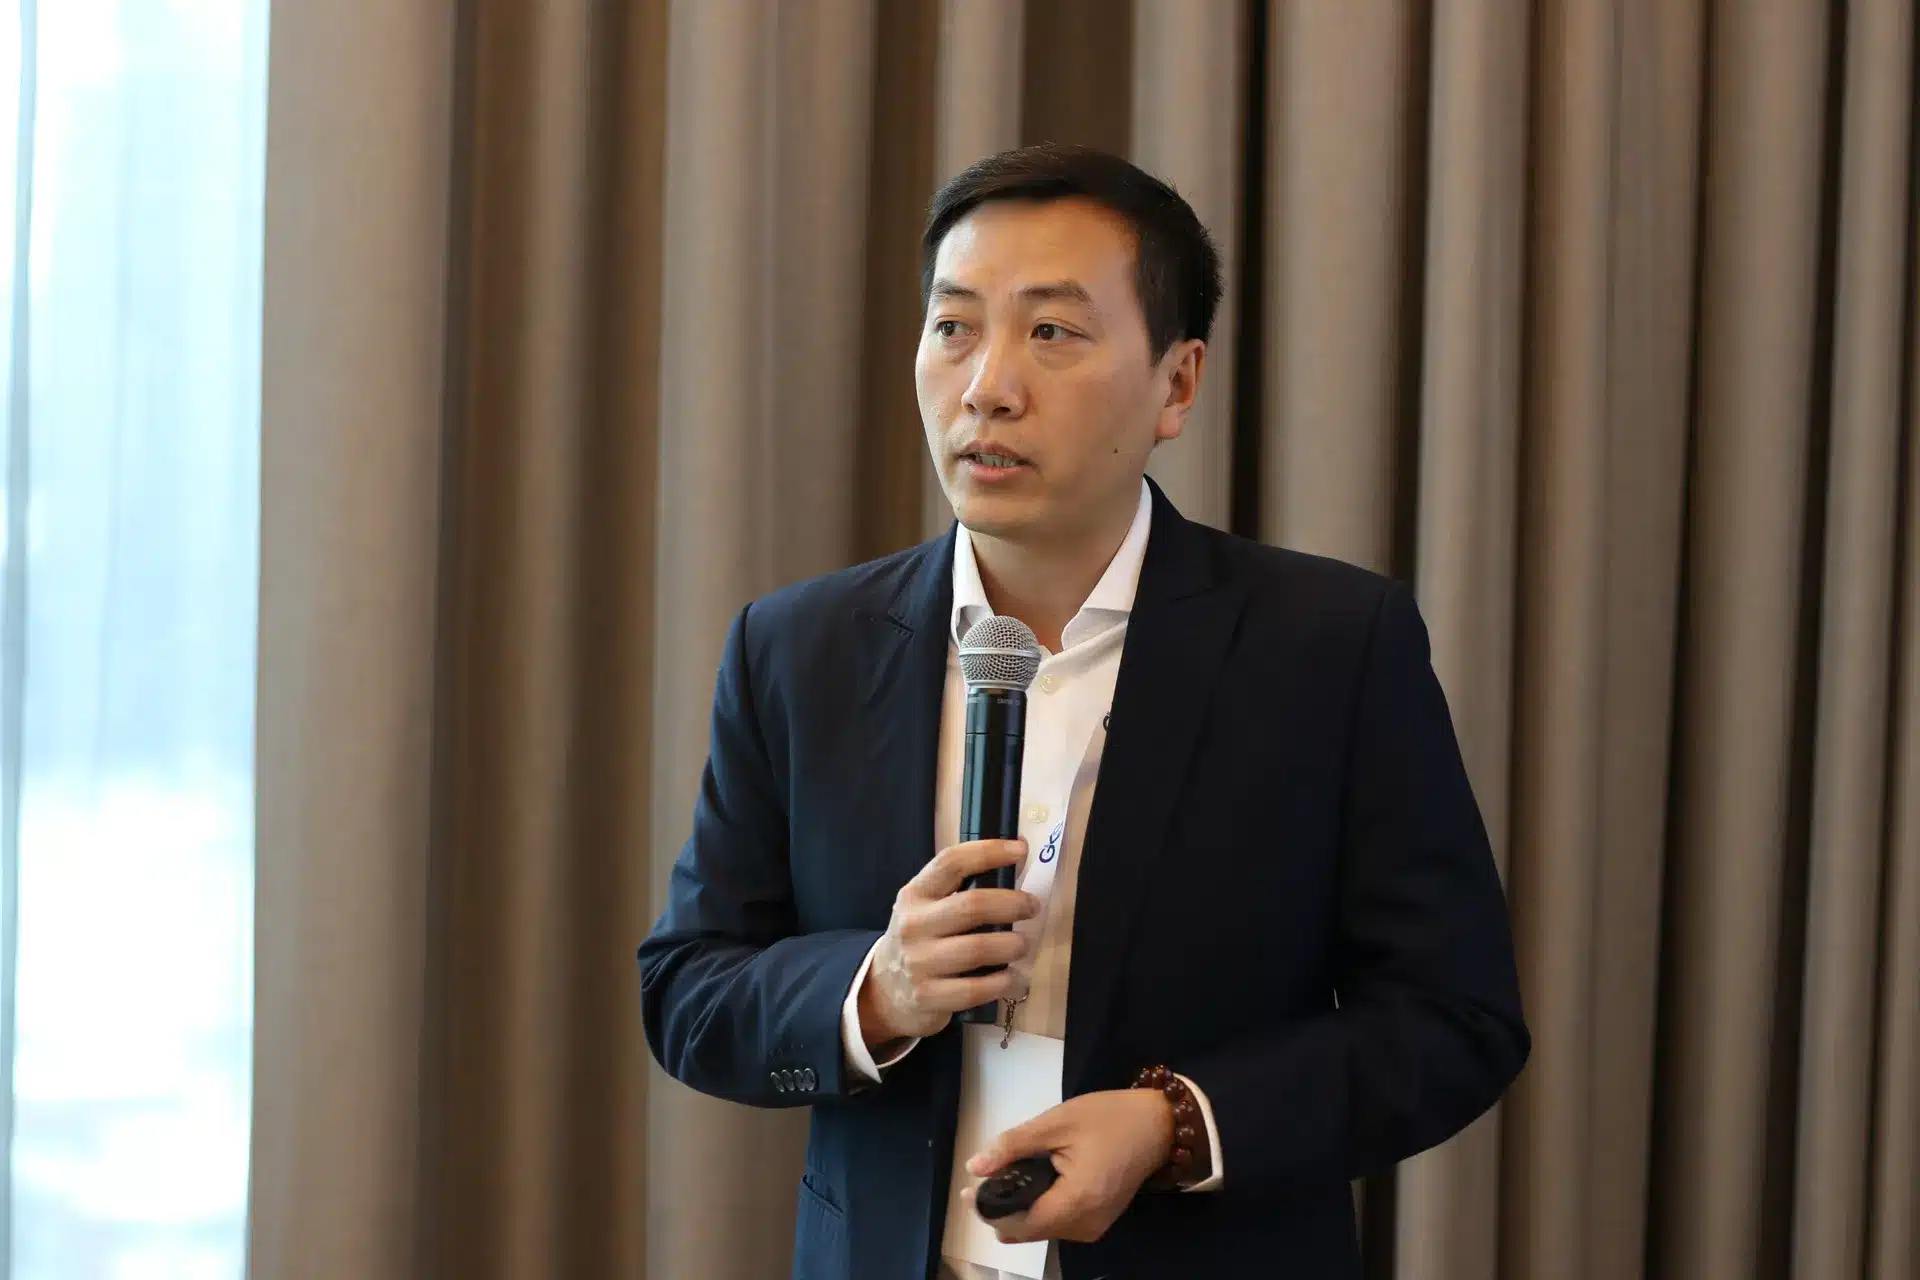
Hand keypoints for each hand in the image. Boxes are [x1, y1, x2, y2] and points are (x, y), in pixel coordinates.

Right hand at [856, 839, 1037, 1045]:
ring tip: (1021, 944)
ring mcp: (918, 963)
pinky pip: (975, 989)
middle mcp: (913, 925)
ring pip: (978, 948)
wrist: (884, 990)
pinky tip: (1011, 977)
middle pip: (972, 906)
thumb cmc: (920, 940)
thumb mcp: (928, 907)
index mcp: (915, 894)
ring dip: (1012, 945)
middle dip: (1013, 904)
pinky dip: (1002, 982)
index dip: (988, 852)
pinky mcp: (927, 996)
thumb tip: (1017, 859)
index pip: (951, 863)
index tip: (1019, 849)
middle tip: (1031, 907)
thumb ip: (964, 887)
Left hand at [962, 1089, 1173, 1244]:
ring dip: (1020, 1209)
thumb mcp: (1056, 1122)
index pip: (1018, 1223)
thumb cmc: (1109, 1118)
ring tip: (1007, 1175)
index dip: (990, 1209)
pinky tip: (1031, 1183)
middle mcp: (1084, 1226)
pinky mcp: (1097, 1221)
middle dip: (1002, 1209)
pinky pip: (1058, 1223)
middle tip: (986, 1176)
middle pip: (1027, 1231)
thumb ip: (1013, 1146)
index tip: (969, 1189)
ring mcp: (1093, 1227)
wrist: (1158, 1125)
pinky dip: (1039, 1208)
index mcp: (1076, 1203)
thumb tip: (975, 1167)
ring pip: (1041, 1230)